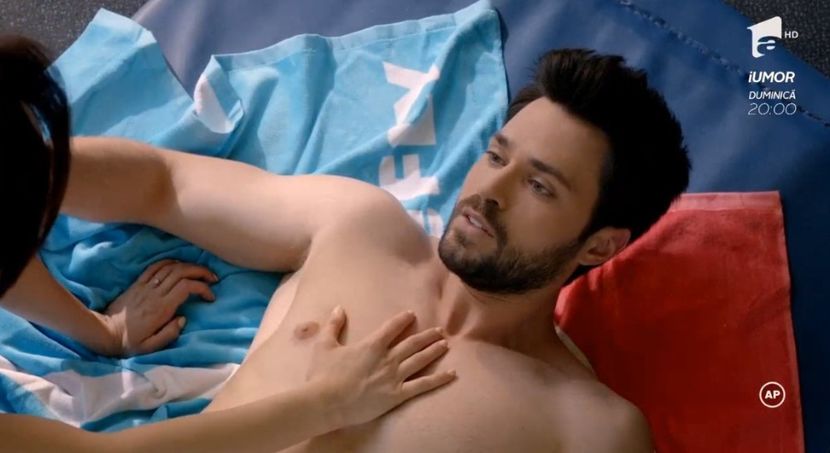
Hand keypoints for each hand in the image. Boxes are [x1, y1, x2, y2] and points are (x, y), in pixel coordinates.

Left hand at [96, 259, 218, 356]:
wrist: (104, 332)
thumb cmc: (129, 342)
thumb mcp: (150, 347)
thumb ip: (169, 334)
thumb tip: (183, 319)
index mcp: (161, 308)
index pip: (187, 287)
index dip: (203, 288)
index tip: (210, 297)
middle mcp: (155, 293)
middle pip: (182, 272)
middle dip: (200, 271)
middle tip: (212, 278)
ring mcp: (145, 286)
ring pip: (170, 267)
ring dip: (188, 266)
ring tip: (199, 272)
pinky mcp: (138, 283)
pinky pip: (155, 266)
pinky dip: (169, 262)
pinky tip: (178, 265)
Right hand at [307, 306, 455, 428]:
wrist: (326, 402)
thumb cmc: (323, 374)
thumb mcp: (325, 345)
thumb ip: (333, 325)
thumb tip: (338, 308)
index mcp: (372, 345)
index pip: (392, 327)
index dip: (403, 319)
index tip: (412, 314)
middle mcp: (387, 358)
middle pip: (412, 343)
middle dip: (427, 335)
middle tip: (439, 330)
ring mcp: (394, 377)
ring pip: (421, 360)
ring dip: (434, 351)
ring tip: (445, 344)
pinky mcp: (397, 395)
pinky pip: (423, 385)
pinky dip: (439, 379)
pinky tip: (452, 374)